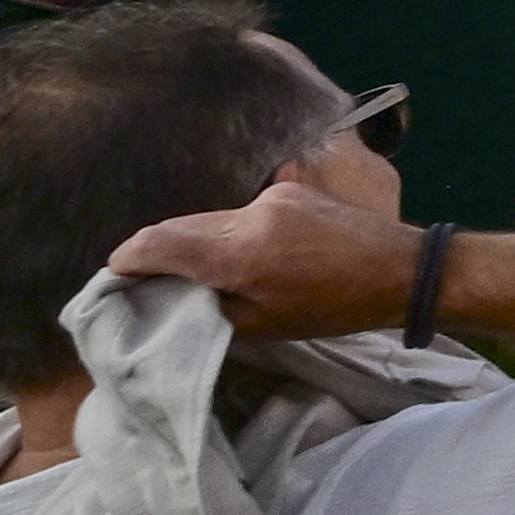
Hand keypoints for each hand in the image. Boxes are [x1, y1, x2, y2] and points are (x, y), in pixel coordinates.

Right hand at [105, 178, 421, 337]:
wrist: (402, 270)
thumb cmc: (333, 308)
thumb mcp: (261, 325)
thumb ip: (205, 307)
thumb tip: (163, 298)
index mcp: (240, 251)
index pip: (158, 242)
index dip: (126, 260)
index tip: (112, 278)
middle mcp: (250, 213)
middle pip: (178, 227)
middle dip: (153, 253)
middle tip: (140, 281)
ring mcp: (272, 195)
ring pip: (207, 218)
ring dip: (191, 242)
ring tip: (187, 273)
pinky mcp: (290, 189)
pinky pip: (238, 211)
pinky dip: (225, 233)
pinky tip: (235, 256)